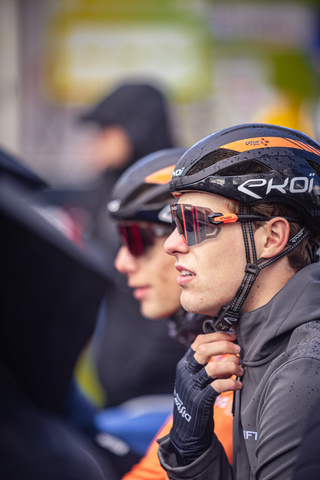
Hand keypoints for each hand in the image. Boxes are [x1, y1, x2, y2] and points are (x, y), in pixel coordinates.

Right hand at [170, 332, 242, 464]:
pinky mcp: (199, 401)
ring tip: (240, 369)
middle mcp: (186, 373)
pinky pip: (217, 387)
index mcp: (185, 364)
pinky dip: (231, 383)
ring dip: (231, 365)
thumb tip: (229, 348)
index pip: (198, 341)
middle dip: (224, 346)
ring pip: (212, 368)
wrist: (187, 429)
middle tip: (238, 349)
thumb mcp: (195, 378)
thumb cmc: (196, 398)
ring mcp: (191, 387)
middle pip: (203, 350)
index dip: (216, 335)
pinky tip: (238, 385)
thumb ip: (205, 364)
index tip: (232, 336)